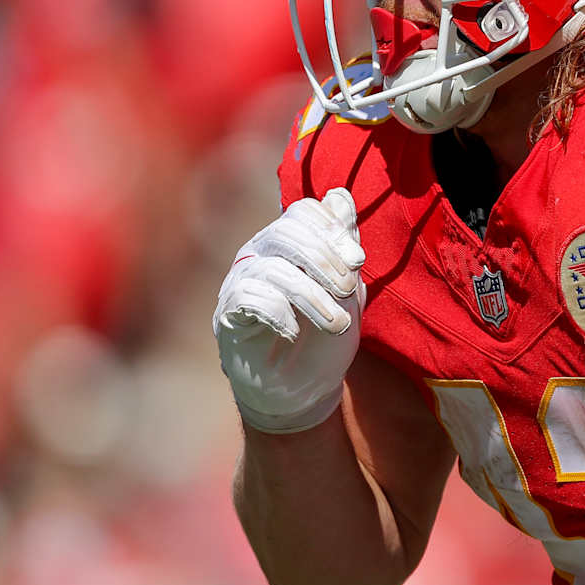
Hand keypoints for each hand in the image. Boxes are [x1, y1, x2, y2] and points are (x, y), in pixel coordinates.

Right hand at [213, 188, 366, 433]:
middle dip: (325, 260)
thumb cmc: (325, 335)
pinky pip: (249, 298)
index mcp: (289, 243)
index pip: (303, 211)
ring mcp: (240, 282)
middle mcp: (259, 254)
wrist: (304, 388)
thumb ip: (343, 244)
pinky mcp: (227, 315)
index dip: (333, 230)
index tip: (357, 261)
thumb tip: (341, 196)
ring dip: (314, 298)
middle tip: (348, 290)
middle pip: (287, 231)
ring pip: (274, 269)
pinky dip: (280, 314)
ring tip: (338, 325)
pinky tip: (294, 333)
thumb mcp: (347, 289)